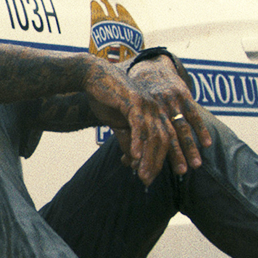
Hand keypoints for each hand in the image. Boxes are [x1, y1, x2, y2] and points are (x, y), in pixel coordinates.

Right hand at [85, 57, 210, 184]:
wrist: (93, 77)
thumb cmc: (106, 98)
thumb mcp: (119, 124)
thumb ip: (129, 141)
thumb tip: (135, 161)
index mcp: (156, 113)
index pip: (165, 140)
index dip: (163, 160)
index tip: (155, 178)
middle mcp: (156, 108)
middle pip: (164, 140)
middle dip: (159, 162)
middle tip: (149, 180)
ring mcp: (147, 104)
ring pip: (154, 135)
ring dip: (149, 157)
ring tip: (143, 174)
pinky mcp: (134, 101)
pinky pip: (139, 125)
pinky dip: (138, 142)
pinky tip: (136, 157)